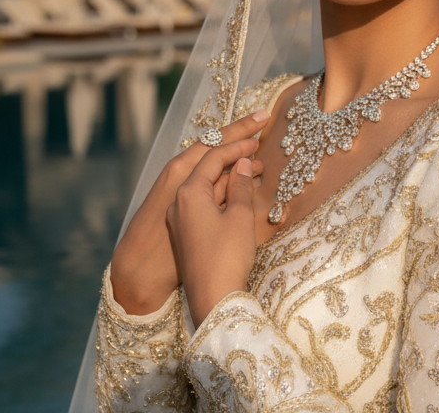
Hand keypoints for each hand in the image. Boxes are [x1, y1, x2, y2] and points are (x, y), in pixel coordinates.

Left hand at [167, 152, 258, 326]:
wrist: (211, 301)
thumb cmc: (226, 257)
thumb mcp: (240, 217)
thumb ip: (241, 186)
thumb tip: (243, 164)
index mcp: (188, 192)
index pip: (213, 157)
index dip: (238, 145)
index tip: (259, 137)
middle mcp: (179, 202)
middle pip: (206, 168)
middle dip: (232, 156)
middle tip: (256, 144)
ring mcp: (180, 219)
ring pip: (207, 187)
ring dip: (230, 176)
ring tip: (256, 169)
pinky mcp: (186, 234)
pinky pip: (204, 203)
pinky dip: (223, 194)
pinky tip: (241, 193)